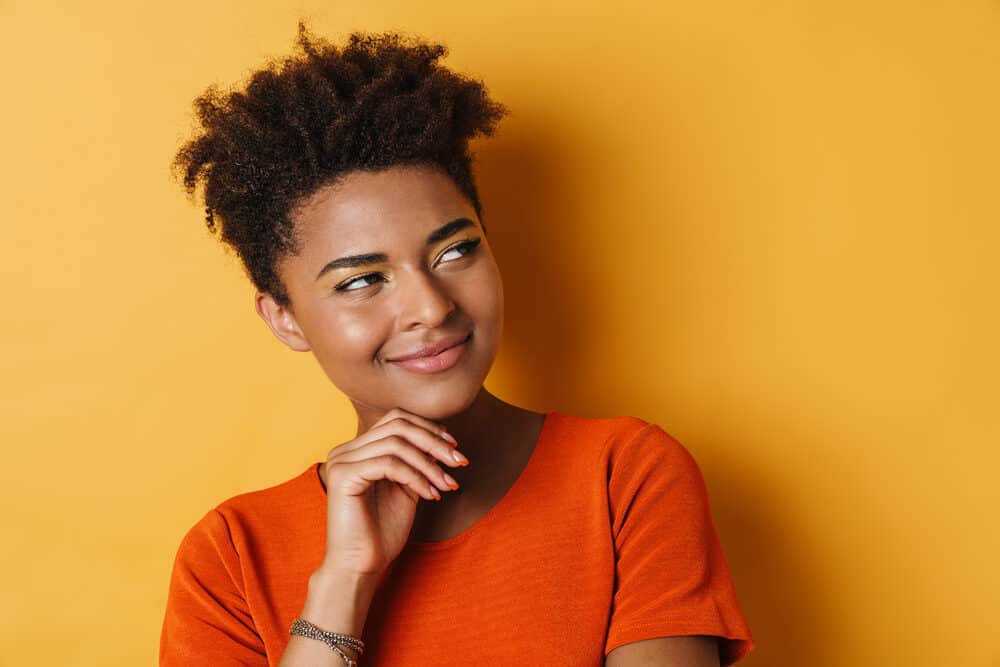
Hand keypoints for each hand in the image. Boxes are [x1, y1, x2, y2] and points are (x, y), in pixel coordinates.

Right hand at [317, 408, 467, 577]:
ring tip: (447, 483)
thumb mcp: (407, 488)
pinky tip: (430, 494)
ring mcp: (341, 461)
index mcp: (356, 450)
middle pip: (397, 424)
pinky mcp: (343, 476)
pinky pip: (389, 464)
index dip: (429, 429)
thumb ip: (418, 462)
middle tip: (459, 461)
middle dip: (434, 441)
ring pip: (396, 443)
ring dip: (429, 463)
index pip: (396, 420)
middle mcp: (344, 450)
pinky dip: (416, 476)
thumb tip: (443, 437)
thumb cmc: (382, 533)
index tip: (455, 448)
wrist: (361, 567)